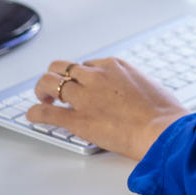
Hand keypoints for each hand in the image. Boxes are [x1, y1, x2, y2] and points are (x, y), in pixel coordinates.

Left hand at [26, 57, 189, 160]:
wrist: (162, 129)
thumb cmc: (163, 112)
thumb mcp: (147, 85)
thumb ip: (130, 85)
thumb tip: (128, 92)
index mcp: (113, 66)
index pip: (87, 64)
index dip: (82, 77)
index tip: (82, 86)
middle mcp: (95, 76)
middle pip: (62, 67)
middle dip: (56, 76)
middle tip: (55, 88)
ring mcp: (84, 97)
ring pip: (49, 83)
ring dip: (43, 91)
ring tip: (43, 99)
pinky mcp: (77, 120)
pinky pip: (46, 113)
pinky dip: (35, 113)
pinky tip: (33, 115)